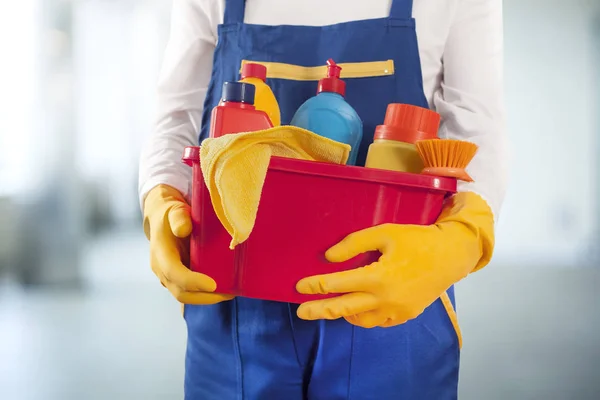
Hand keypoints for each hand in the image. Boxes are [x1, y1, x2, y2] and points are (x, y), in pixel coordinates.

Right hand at [143, 184, 233, 304]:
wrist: (163, 220)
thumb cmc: (172, 214)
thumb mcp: (175, 211)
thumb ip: (179, 218)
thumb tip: (184, 229)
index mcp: (160, 253)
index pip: (173, 273)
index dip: (192, 282)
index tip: (213, 285)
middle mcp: (162, 270)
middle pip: (181, 293)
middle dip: (205, 297)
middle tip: (228, 294)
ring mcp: (169, 277)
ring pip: (187, 296)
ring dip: (208, 298)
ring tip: (230, 293)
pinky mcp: (178, 279)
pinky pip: (191, 292)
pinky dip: (207, 294)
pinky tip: (225, 290)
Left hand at [296, 192, 493, 327]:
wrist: (450, 256)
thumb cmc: (417, 240)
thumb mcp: (384, 233)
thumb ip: (354, 244)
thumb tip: (328, 258)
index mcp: (378, 277)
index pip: (337, 284)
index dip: (315, 285)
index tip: (299, 286)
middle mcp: (385, 299)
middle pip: (344, 308)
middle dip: (319, 310)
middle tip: (301, 312)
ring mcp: (396, 311)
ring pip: (361, 320)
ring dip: (343, 314)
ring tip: (331, 307)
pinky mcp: (405, 315)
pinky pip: (378, 322)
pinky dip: (364, 317)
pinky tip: (358, 308)